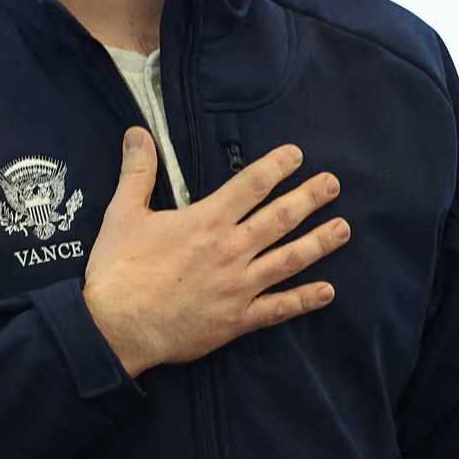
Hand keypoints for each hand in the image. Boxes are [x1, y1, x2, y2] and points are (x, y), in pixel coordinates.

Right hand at [82, 127, 349, 376]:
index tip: (297, 155)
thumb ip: (138, 171)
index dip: (277, 166)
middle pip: (280, 218)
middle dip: (310, 198)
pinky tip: (327, 291)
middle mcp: (230, 250)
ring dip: (319, 243)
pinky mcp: (237, 320)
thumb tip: (137, 131)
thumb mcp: (123, 213)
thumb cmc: (119, 270)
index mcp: (206, 221)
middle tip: (333, 185)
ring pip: (289, 259)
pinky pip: (279, 308)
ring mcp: (239, 286)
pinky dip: (305, 299)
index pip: (251, 184)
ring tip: (343, 229)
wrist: (115, 328)